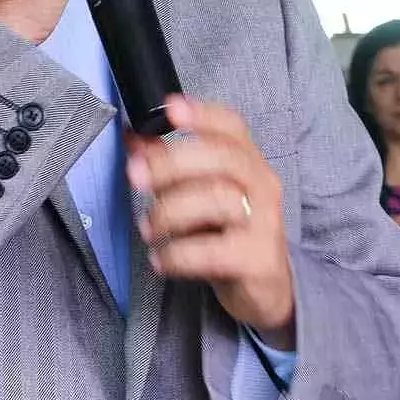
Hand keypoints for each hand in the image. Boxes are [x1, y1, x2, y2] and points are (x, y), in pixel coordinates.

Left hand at [130, 97, 293, 346]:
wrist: (266, 290)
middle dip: (173, 163)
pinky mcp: (257, 259)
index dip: (203, 114)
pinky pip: (213, 251)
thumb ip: (169, 166)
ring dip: (170, 212)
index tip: (170, 110)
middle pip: (224, 159)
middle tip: (135, 176)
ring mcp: (264, 223)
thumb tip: (133, 137)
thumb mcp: (199, 196)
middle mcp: (262, 186)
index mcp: (249, 163)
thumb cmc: (227, 235)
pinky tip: (161, 259)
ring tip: (148, 228)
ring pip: (218, 200)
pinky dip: (179, 254)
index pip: (233, 128)